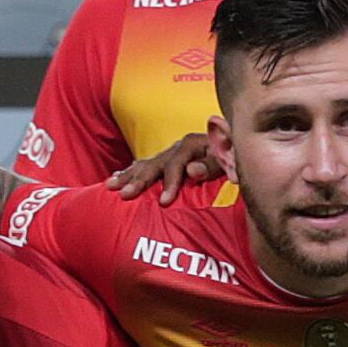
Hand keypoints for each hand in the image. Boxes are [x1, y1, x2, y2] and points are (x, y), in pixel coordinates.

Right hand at [108, 131, 223, 201]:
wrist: (236, 147)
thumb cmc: (234, 157)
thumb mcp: (229, 160)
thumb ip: (214, 165)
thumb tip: (192, 170)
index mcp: (193, 144)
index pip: (177, 164)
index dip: (170, 183)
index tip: (165, 202)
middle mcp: (178, 147)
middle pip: (155, 163)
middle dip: (139, 180)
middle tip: (125, 195)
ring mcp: (171, 152)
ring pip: (145, 164)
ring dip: (128, 176)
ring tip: (111, 186)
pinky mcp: (167, 159)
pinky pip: (145, 165)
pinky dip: (130, 172)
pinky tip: (116, 178)